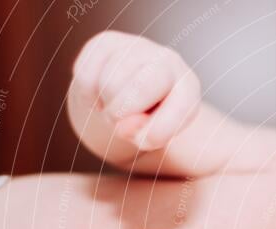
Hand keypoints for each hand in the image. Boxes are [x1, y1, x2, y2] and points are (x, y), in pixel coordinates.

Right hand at [71, 31, 200, 150]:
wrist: (128, 95)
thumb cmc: (148, 120)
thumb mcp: (155, 135)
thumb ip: (148, 136)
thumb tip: (126, 124)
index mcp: (188, 86)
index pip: (178, 108)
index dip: (157, 131)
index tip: (144, 140)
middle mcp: (168, 60)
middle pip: (141, 88)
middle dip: (122, 114)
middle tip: (117, 122)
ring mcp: (138, 47)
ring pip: (109, 82)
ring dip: (104, 104)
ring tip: (112, 106)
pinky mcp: (107, 42)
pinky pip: (86, 74)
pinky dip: (88, 94)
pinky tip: (100, 93)